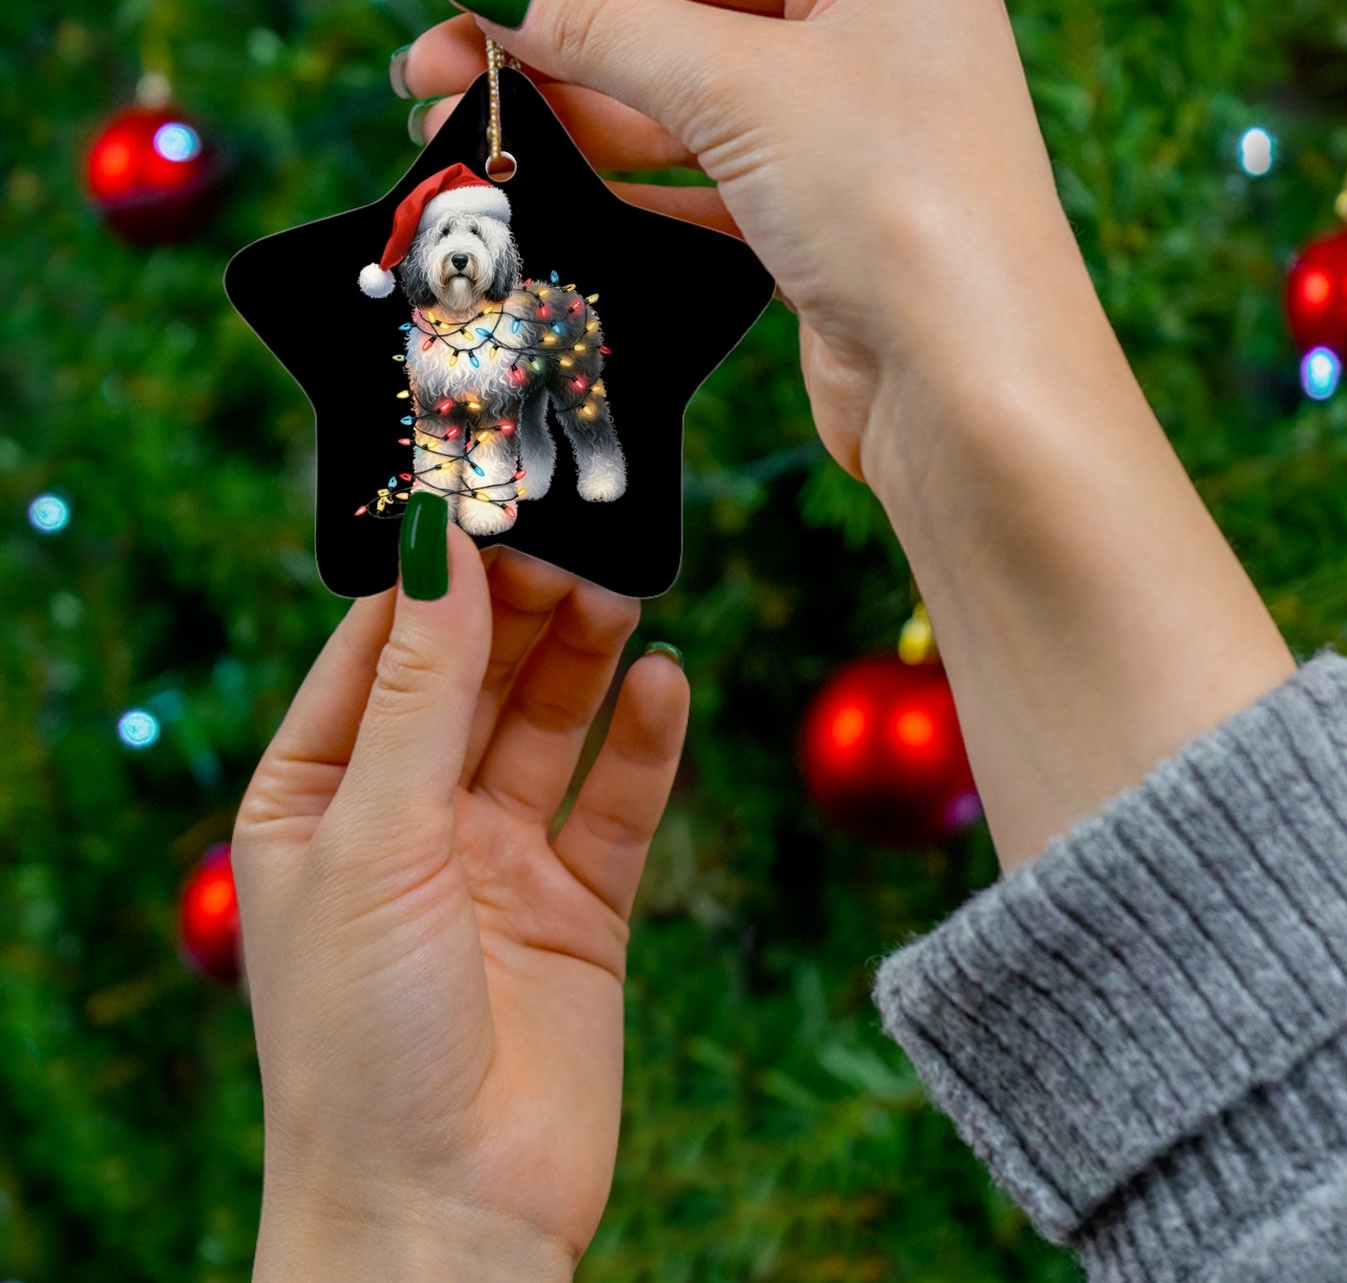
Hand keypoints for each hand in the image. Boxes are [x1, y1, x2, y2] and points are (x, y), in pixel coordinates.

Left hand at [233, 532, 687, 1280]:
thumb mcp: (373, 838)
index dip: (431, 576)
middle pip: (472, 677)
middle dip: (519, 608)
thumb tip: (436, 545)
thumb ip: (417, 690)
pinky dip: (644, 741)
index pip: (377, 651)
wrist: (446, 1216)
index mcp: (318, 798)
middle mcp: (408, 820)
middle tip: (575, 539)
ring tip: (622, 592)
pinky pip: (616, 802)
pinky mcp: (578, 906)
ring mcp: (497, 861)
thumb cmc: (361, 1040)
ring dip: (584, 658)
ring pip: (548, 725)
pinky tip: (666, 682)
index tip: (484, 496)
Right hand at [401, 0, 1083, 480]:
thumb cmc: (896, 204)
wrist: (970, 391)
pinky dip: (629, 185)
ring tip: (468, 125)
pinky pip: (705, 184)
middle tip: (429, 69)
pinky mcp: (822, 225)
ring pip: (685, 106)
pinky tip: (553, 185)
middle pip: (679, 18)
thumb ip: (609, 28)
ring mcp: (848, 136)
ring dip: (579, 115)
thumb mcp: (743, 87)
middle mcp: (872, 36)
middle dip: (554, 42)